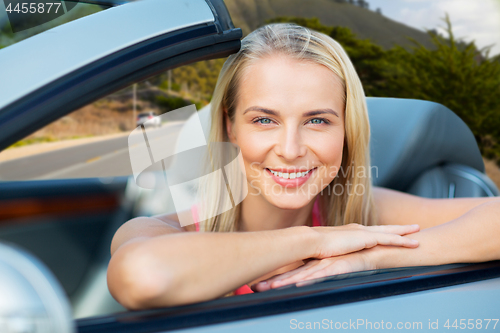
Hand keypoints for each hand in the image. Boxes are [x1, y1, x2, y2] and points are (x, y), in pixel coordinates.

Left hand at [252, 251, 370, 291]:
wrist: (375, 250)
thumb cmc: (354, 260)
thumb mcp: (332, 269)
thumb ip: (317, 274)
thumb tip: (302, 284)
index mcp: (312, 265)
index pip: (290, 274)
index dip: (274, 280)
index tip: (256, 287)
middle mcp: (316, 264)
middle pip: (291, 275)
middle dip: (272, 282)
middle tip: (254, 288)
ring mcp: (326, 264)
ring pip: (302, 275)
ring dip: (285, 282)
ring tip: (269, 288)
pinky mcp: (338, 265)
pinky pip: (321, 274)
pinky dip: (309, 279)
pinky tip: (299, 283)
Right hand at [310, 223, 419, 258]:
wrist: (312, 241)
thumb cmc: (315, 247)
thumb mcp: (328, 250)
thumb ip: (334, 253)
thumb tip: (332, 260)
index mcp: (350, 232)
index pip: (370, 231)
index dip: (382, 231)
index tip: (390, 231)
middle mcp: (359, 229)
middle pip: (383, 228)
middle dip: (398, 227)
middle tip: (413, 226)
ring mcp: (364, 232)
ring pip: (390, 232)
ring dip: (405, 232)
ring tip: (418, 232)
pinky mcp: (367, 238)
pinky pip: (390, 240)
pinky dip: (403, 241)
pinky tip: (413, 243)